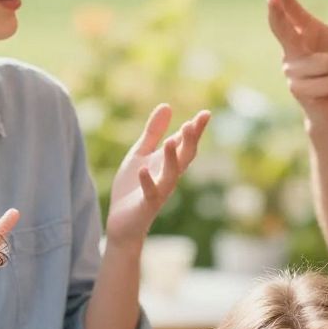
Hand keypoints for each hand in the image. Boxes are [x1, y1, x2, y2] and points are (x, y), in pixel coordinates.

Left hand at [103, 105, 209, 253]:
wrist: (122, 222)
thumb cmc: (132, 187)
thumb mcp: (141, 154)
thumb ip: (153, 132)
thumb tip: (167, 105)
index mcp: (168, 163)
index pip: (186, 144)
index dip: (196, 130)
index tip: (206, 114)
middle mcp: (168, 177)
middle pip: (185, 158)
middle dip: (190, 142)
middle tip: (193, 123)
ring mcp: (159, 192)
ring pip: (171, 175)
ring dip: (172, 159)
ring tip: (171, 141)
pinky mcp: (146, 206)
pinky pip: (150, 193)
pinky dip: (147, 182)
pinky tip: (143, 170)